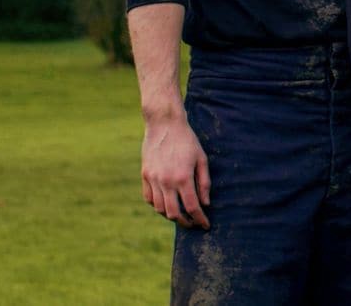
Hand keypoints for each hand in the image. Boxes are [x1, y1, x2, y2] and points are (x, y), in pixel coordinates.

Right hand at [140, 114, 210, 228]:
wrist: (164, 124)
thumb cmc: (187, 141)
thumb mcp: (201, 159)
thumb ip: (204, 183)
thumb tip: (206, 203)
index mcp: (183, 178)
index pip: (193, 207)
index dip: (200, 219)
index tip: (206, 225)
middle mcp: (166, 181)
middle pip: (174, 213)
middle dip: (185, 222)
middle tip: (193, 223)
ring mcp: (153, 179)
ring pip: (159, 209)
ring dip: (170, 215)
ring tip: (181, 214)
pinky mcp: (145, 175)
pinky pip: (149, 198)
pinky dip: (157, 205)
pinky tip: (166, 203)